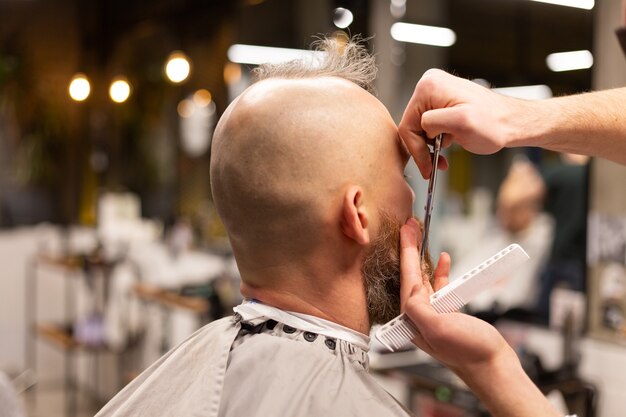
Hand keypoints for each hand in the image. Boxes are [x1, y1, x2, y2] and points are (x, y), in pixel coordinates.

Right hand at [398, 69, 524, 178]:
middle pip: (412, 125)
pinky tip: (448, 144)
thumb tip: (422, 128)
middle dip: (423, 148)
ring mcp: (436, 94)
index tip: (427, 167)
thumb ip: (433, 122)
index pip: (408, 124)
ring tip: (445, 155)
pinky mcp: (442, 103)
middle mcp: (429, 86)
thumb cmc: (494, 124)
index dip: (416, 149)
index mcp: (429, 87)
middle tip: (436, 164)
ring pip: (420, 128)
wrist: (513, 123)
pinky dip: (436, 140)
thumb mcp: (462, 123)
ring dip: (430, 146)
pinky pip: (430, 126)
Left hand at [399, 218, 511, 373]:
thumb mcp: (438, 329)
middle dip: (410, 249)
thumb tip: (411, 290)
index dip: (406, 252)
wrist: (493, 365)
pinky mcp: (447, 313)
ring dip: (423, 257)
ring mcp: (432, 314)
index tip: (405, 230)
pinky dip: (440, 272)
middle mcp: (418, 316)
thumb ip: (418, 308)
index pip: (406, 279)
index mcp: (412, 319)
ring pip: (424, 278)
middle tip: (409, 226)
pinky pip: (439, 287)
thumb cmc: (469, 352)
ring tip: (421, 235)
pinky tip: (443, 259)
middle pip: (411, 275)